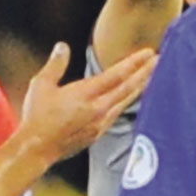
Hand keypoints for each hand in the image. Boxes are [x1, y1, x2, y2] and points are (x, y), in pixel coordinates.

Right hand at [18, 43, 157, 164]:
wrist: (36, 149)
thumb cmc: (36, 116)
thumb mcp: (41, 85)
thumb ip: (55, 65)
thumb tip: (62, 46)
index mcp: (85, 94)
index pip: (117, 74)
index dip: (135, 62)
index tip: (149, 52)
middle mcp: (98, 108)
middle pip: (129, 87)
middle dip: (146, 71)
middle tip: (160, 59)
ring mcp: (101, 121)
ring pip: (127, 100)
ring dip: (141, 85)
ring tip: (153, 74)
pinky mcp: (100, 132)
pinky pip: (120, 112)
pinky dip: (130, 100)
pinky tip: (134, 95)